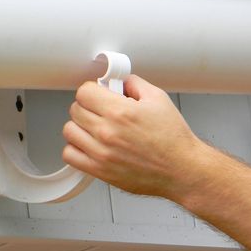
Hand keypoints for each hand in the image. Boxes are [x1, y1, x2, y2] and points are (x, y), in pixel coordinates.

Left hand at [62, 75, 203, 199]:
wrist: (181, 169)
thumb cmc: (173, 139)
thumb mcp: (158, 99)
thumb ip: (134, 84)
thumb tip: (118, 81)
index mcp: (120, 112)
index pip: (84, 92)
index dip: (91, 91)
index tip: (98, 95)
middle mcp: (107, 132)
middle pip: (75, 110)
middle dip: (87, 107)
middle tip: (100, 111)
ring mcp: (100, 152)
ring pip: (69, 131)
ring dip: (79, 127)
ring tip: (94, 128)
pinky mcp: (99, 170)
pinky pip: (70, 155)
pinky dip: (75, 149)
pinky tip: (89, 145)